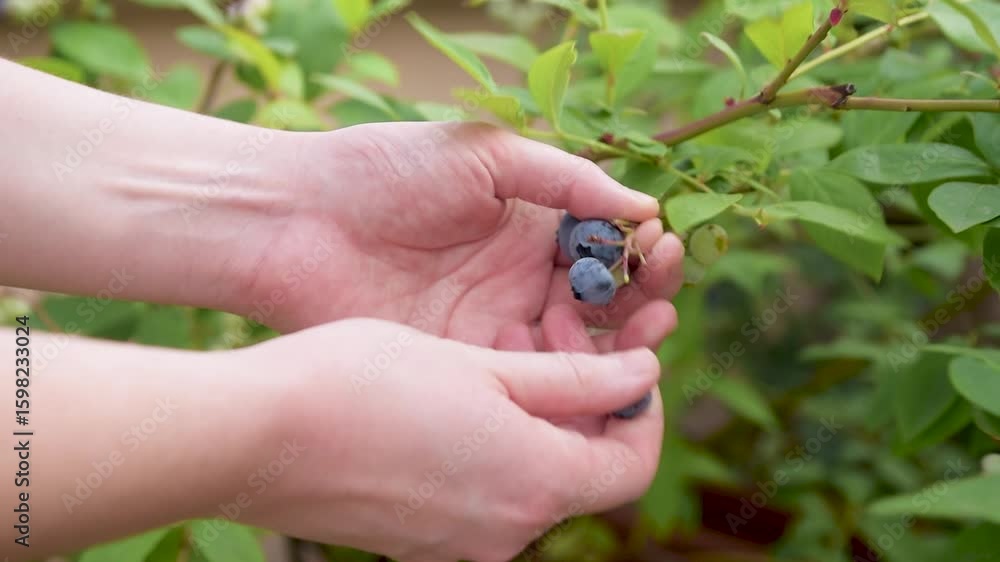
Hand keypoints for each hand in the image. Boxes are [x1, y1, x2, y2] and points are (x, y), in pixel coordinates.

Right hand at [236, 318, 662, 561]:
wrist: (252, 437)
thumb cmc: (364, 383)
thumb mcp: (481, 368)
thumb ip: (572, 380)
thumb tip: (642, 376)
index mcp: (534, 485)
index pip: (632, 465)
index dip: (644, 410)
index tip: (626, 359)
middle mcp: (505, 532)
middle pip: (580, 471)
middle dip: (584, 403)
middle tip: (549, 332)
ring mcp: (458, 544)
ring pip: (530, 478)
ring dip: (535, 420)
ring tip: (495, 353)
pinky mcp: (418, 540)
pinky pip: (482, 493)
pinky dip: (493, 447)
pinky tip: (456, 397)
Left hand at [242, 122, 683, 346]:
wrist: (295, 218)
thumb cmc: (385, 172)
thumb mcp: (483, 156)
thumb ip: (565, 179)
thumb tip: (644, 205)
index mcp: (529, 227)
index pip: (603, 250)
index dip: (640, 255)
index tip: (664, 250)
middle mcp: (518, 281)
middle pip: (598, 307)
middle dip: (640, 308)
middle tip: (663, 308)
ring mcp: (491, 326)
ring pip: (571, 351)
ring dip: (614, 351)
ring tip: (644, 340)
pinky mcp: (462, 364)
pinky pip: (525, 381)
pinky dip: (563, 383)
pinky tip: (590, 376)